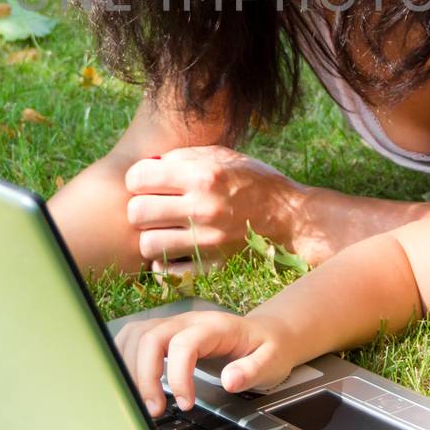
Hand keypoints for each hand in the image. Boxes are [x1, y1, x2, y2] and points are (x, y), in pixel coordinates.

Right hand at [114, 310, 297, 416]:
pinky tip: (131, 382)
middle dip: (146, 376)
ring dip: (131, 368)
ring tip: (142, 401)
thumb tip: (230, 381)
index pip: (183, 344)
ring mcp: (174, 325)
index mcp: (215, 326)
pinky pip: (134, 338)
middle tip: (155, 409)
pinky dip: (126, 359)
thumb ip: (253, 370)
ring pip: (137, 335)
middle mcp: (189, 321)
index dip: (178, 376)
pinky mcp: (165, 333)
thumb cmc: (267, 348)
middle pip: (151, 337)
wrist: (267, 334)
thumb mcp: (272, 362)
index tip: (185, 404)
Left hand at [124, 146, 302, 269]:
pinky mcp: (213, 268)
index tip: (148, 183)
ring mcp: (207, 242)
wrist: (292, 219)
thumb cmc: (255, 182)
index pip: (138, 178)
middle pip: (137, 213)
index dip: (138, 179)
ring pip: (148, 245)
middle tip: (154, 207)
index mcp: (203, 176)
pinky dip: (163, 264)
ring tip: (165, 230)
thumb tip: (149, 165)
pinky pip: (166, 273)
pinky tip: (174, 251)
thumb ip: (183, 157)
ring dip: (152, 237)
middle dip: (140, 208)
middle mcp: (203, 208)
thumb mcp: (223, 156)